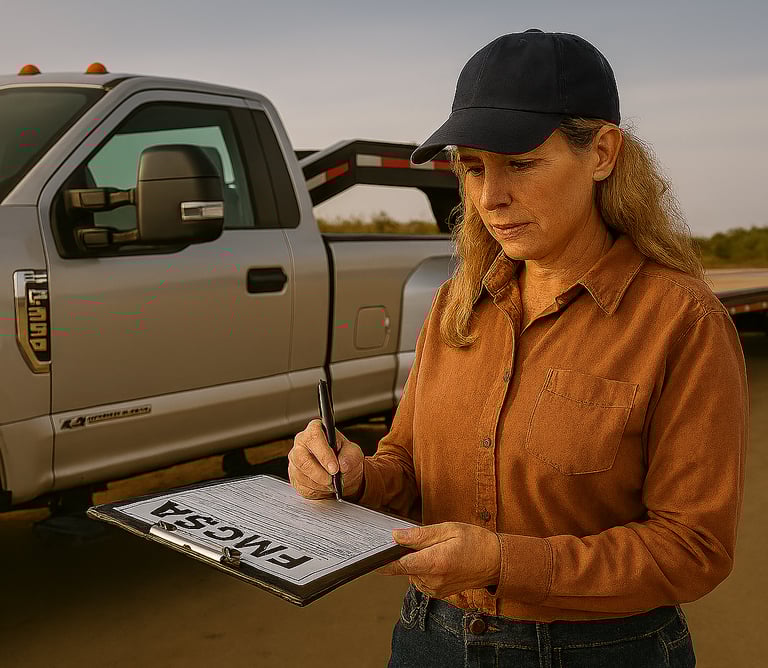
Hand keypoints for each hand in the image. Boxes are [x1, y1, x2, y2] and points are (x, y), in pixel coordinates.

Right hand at [288, 419, 364, 499]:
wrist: (340, 472)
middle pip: (302, 458)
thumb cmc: (343, 457)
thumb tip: (343, 464)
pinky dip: (315, 490)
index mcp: (316, 430)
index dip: (324, 454)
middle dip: (319, 473)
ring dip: (318, 483)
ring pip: (300, 474)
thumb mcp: (353, 453)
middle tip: (332, 480)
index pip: (314, 437)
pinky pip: (300, 485)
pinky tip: (324, 487)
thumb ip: (350, 456)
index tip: (334, 468)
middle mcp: (301, 442)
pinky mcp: (293, 475)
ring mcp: (295, 459)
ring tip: (331, 484)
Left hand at [376, 522, 500, 598]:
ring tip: (439, 551)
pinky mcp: (439, 593)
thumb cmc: (476, 542)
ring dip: (418, 562)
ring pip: (412, 573)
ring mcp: (436, 589)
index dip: (383, 562)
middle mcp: (433, 580)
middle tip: (428, 543)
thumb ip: (420, 535)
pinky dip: (425, 570)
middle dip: (409, 554)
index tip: (372, 558)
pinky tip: (440, 561)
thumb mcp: (448, 529)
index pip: (399, 566)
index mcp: (434, 563)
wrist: (496, 562)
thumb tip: (396, 536)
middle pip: (405, 568)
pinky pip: (421, 580)